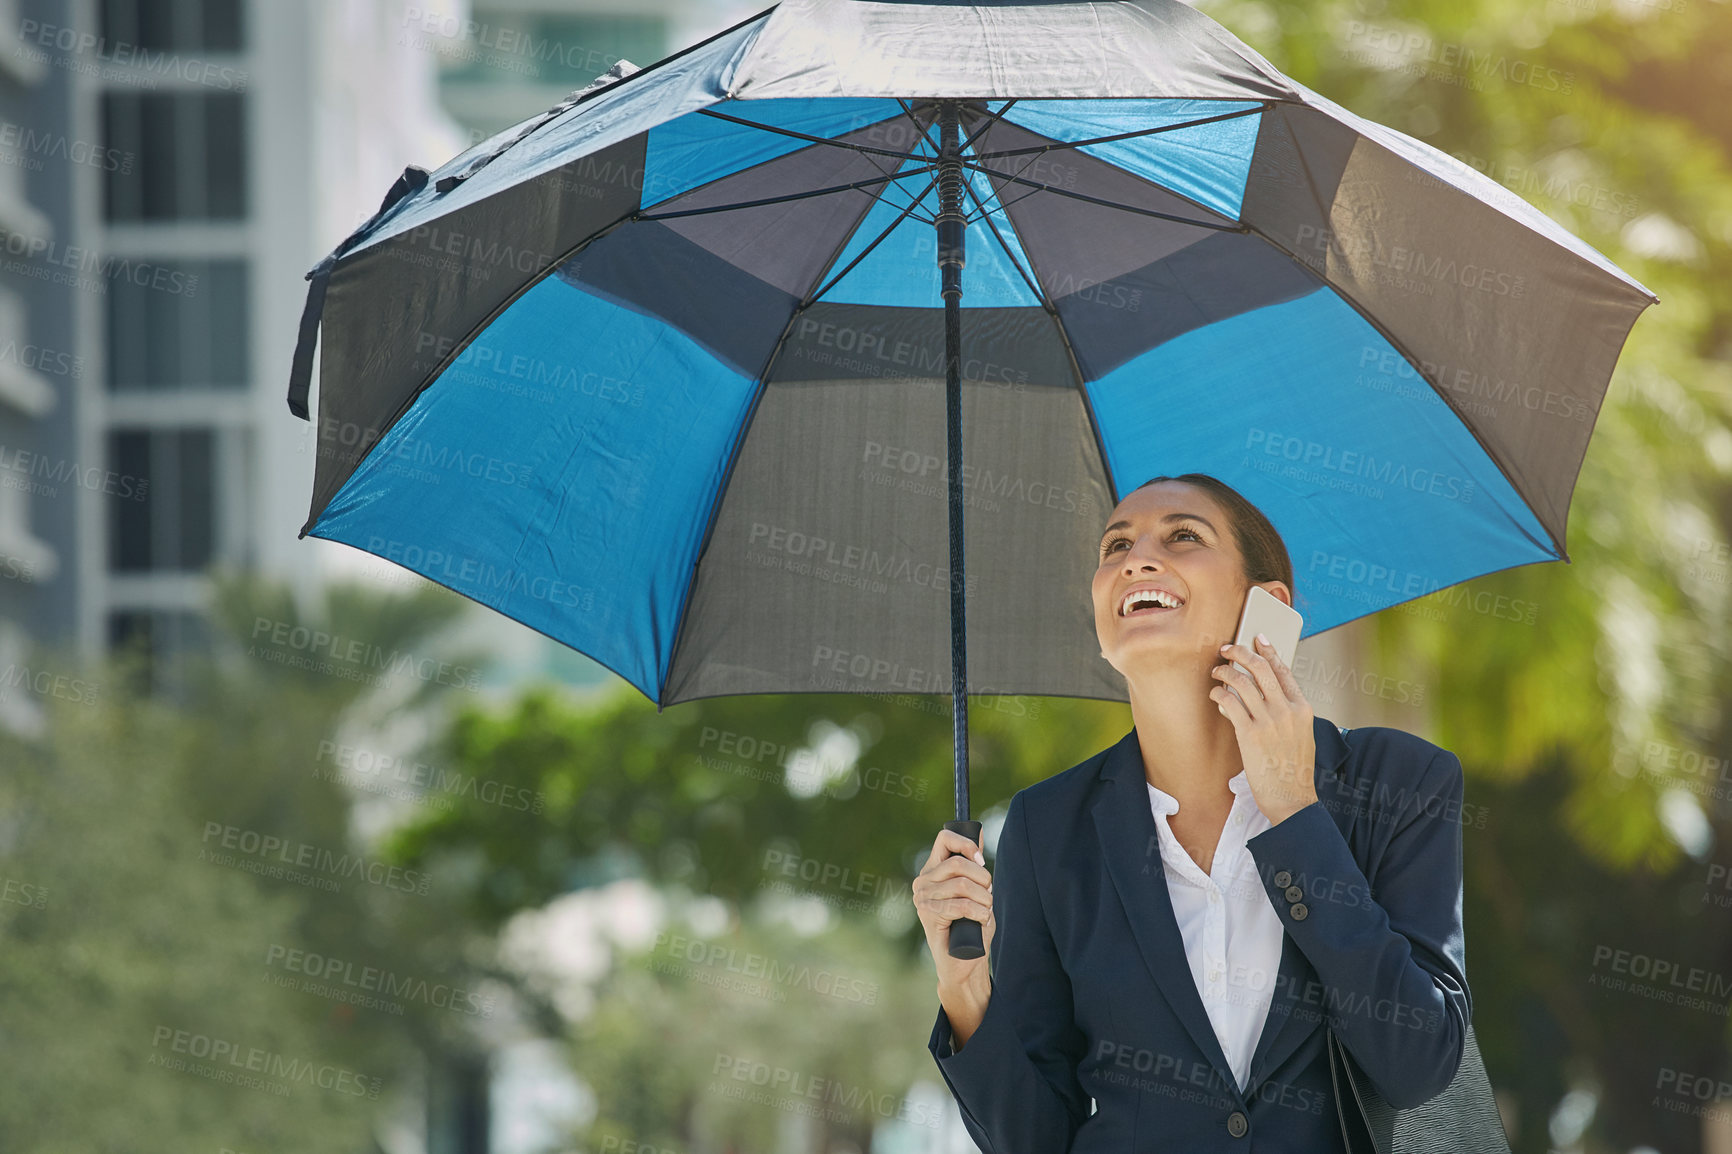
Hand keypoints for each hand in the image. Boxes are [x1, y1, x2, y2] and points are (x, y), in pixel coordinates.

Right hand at [912, 827, 994, 1014]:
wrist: (964, 963)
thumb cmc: (971, 926)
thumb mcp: (976, 890)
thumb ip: (973, 864)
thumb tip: (979, 832)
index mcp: (933, 870)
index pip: (945, 838)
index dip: (967, 844)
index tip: (981, 860)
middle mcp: (923, 881)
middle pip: (959, 863)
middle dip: (983, 879)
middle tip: (987, 895)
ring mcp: (923, 897)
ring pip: (963, 884)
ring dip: (984, 899)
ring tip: (985, 911)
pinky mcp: (927, 914)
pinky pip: (962, 905)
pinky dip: (979, 913)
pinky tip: (980, 920)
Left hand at [1209, 635, 1317, 823]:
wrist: (1292, 799)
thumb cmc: (1293, 770)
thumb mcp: (1300, 735)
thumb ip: (1285, 713)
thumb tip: (1258, 693)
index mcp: (1303, 709)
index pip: (1284, 670)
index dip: (1269, 650)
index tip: (1257, 637)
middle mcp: (1288, 711)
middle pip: (1261, 668)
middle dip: (1241, 652)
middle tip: (1227, 648)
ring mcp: (1270, 721)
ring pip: (1242, 682)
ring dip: (1224, 672)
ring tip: (1216, 672)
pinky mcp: (1251, 734)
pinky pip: (1230, 702)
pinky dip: (1219, 694)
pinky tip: (1215, 695)